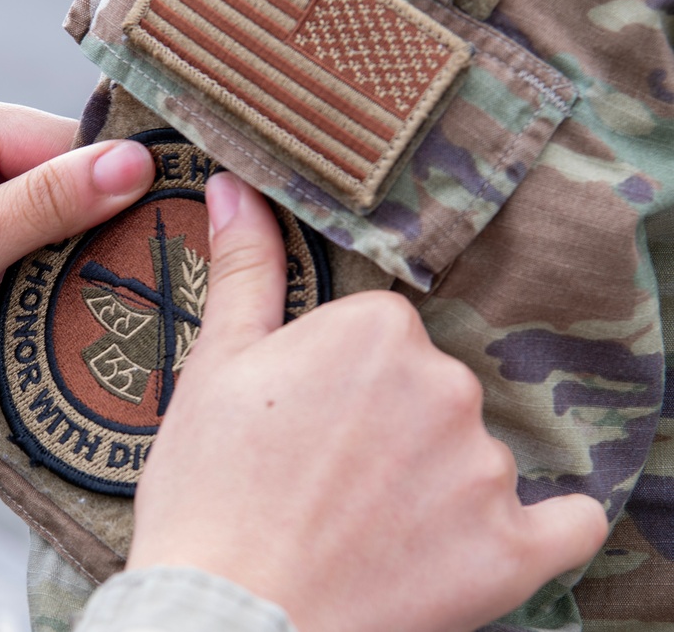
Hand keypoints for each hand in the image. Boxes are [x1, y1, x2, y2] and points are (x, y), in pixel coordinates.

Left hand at [0, 86, 153, 416]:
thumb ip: (43, 205)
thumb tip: (135, 161)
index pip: (60, 140)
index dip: (105, 194)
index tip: (139, 250)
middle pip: (43, 167)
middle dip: (69, 226)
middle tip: (90, 288)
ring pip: (21, 196)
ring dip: (38, 247)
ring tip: (44, 297)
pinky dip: (7, 254)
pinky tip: (9, 290)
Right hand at [127, 173, 607, 631]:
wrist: (227, 615)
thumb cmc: (208, 491)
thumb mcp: (214, 367)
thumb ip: (243, 269)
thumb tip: (234, 184)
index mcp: (377, 331)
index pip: (382, 336)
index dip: (339, 380)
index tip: (305, 419)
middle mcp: (445, 385)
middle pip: (431, 389)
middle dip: (388, 424)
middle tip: (325, 477)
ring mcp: (484, 469)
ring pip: (474, 453)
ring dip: (436, 482)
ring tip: (364, 528)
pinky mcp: (510, 551)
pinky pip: (563, 524)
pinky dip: (541, 527)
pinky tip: (489, 536)